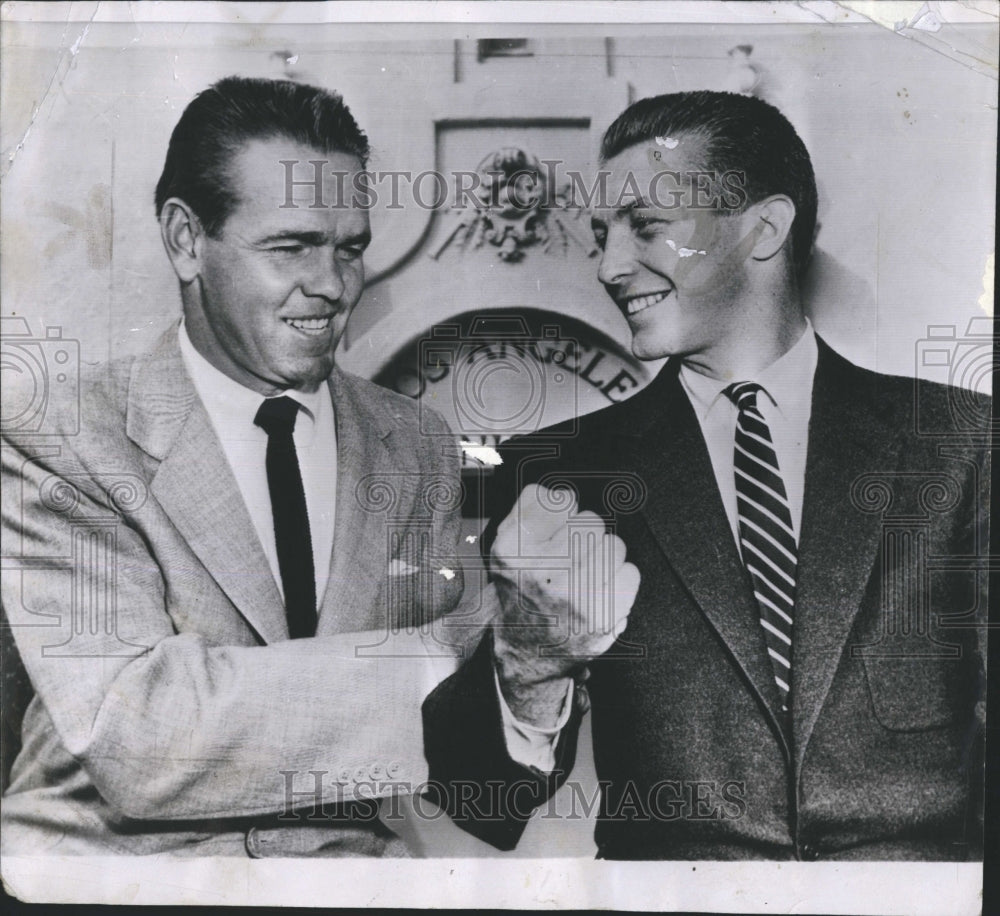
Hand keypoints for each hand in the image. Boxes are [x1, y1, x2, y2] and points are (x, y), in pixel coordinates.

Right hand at [490, 483, 639, 690]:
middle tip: (570, 557)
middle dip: (585, 534)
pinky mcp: (601, 618)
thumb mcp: (506, 543)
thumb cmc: (521, 587)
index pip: (561, 500)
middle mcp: (540, 574)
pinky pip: (630, 572)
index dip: (562, 513)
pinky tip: (600, 591)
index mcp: (513, 550)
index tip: (555, 531)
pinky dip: (620, 579)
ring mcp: (573, 598)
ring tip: (585, 574)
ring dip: (604, 556)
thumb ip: (530, 506)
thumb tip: (565, 495)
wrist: (524, 648)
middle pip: (591, 521)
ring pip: (614, 544)